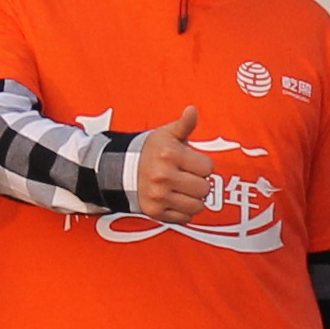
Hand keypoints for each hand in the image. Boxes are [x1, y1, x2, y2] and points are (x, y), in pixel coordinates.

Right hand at [128, 106, 212, 221]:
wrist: (121, 170)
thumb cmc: (150, 151)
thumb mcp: (166, 134)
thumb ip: (184, 125)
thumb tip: (192, 110)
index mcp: (169, 154)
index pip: (208, 167)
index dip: (202, 164)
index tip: (191, 163)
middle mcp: (163, 176)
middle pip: (205, 188)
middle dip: (199, 182)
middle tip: (188, 176)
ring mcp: (159, 196)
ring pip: (198, 205)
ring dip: (194, 198)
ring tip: (183, 189)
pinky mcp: (155, 212)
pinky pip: (185, 218)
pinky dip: (184, 211)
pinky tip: (176, 199)